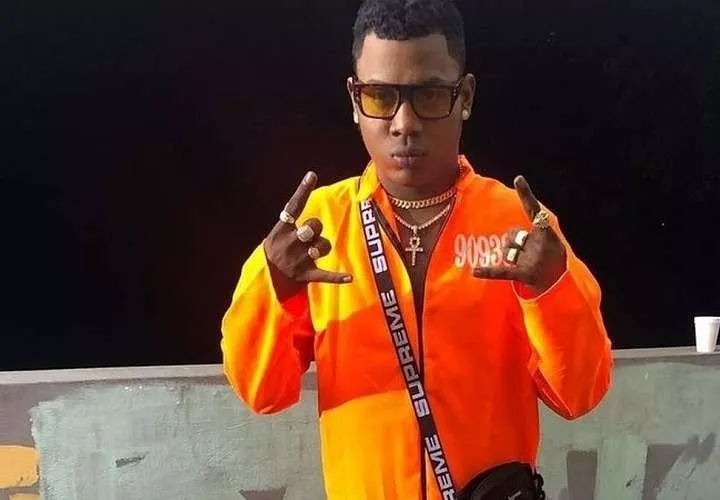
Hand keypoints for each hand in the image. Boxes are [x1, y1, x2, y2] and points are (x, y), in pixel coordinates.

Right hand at [264, 171, 352, 299]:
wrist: (267, 276)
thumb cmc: (278, 248)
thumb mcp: (278, 232)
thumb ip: (293, 218)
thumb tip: (308, 185)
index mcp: (282, 230)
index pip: (293, 207)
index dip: (303, 191)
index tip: (311, 175)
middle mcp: (290, 243)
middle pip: (313, 227)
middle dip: (315, 227)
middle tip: (309, 234)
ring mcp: (298, 260)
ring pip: (323, 247)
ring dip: (323, 247)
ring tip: (313, 252)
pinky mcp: (306, 275)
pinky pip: (326, 274)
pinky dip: (337, 277)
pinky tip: (349, 278)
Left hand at [473, 176, 565, 294]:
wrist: (559, 285)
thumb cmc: (551, 260)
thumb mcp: (550, 243)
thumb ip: (533, 233)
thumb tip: (512, 234)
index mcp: (547, 233)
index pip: (534, 210)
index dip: (526, 194)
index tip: (518, 178)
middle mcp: (540, 244)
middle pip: (512, 236)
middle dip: (514, 243)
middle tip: (528, 255)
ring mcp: (532, 259)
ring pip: (507, 252)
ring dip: (511, 258)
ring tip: (525, 266)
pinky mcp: (524, 274)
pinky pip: (501, 271)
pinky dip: (488, 271)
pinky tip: (475, 271)